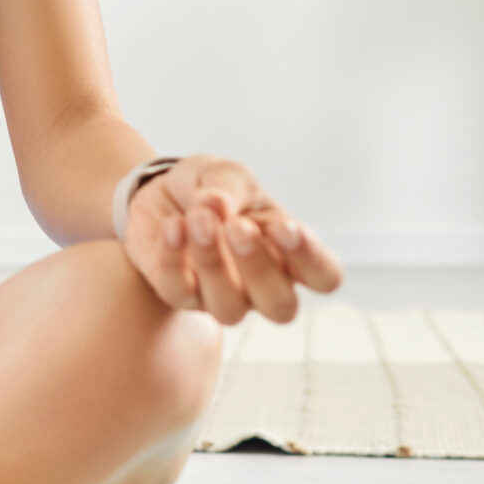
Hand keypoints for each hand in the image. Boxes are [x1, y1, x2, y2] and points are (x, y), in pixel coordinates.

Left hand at [115, 154, 341, 324]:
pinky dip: (173, 258)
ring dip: (213, 263)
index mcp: (289, 254)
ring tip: (199, 219)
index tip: (284, 226)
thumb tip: (217, 208)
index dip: (311, 259)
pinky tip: (173, 226)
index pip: (324, 276)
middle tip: (237, 227)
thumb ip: (230, 187)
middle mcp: (261, 285)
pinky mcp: (179, 294)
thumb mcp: (227, 174)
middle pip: (280, 306)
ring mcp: (221, 296)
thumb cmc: (212, 187)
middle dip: (258, 269)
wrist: (160, 189)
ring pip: (229, 309)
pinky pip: (179, 291)